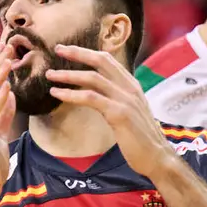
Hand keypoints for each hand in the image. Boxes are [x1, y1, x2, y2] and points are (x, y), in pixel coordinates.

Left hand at [46, 45, 173, 177]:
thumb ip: (115, 99)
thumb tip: (94, 93)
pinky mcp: (119, 113)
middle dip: (77, 53)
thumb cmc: (140, 139)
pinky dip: (71, 94)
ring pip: (93, 78)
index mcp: (131, 85)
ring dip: (68, 75)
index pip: (108, 60)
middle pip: (101, 61)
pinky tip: (57, 94)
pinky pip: (90, 98)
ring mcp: (125, 99)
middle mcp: (129, 88)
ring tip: (50, 75)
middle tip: (57, 49)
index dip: (86, 52)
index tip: (67, 49)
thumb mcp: (129, 112)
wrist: (157, 157)